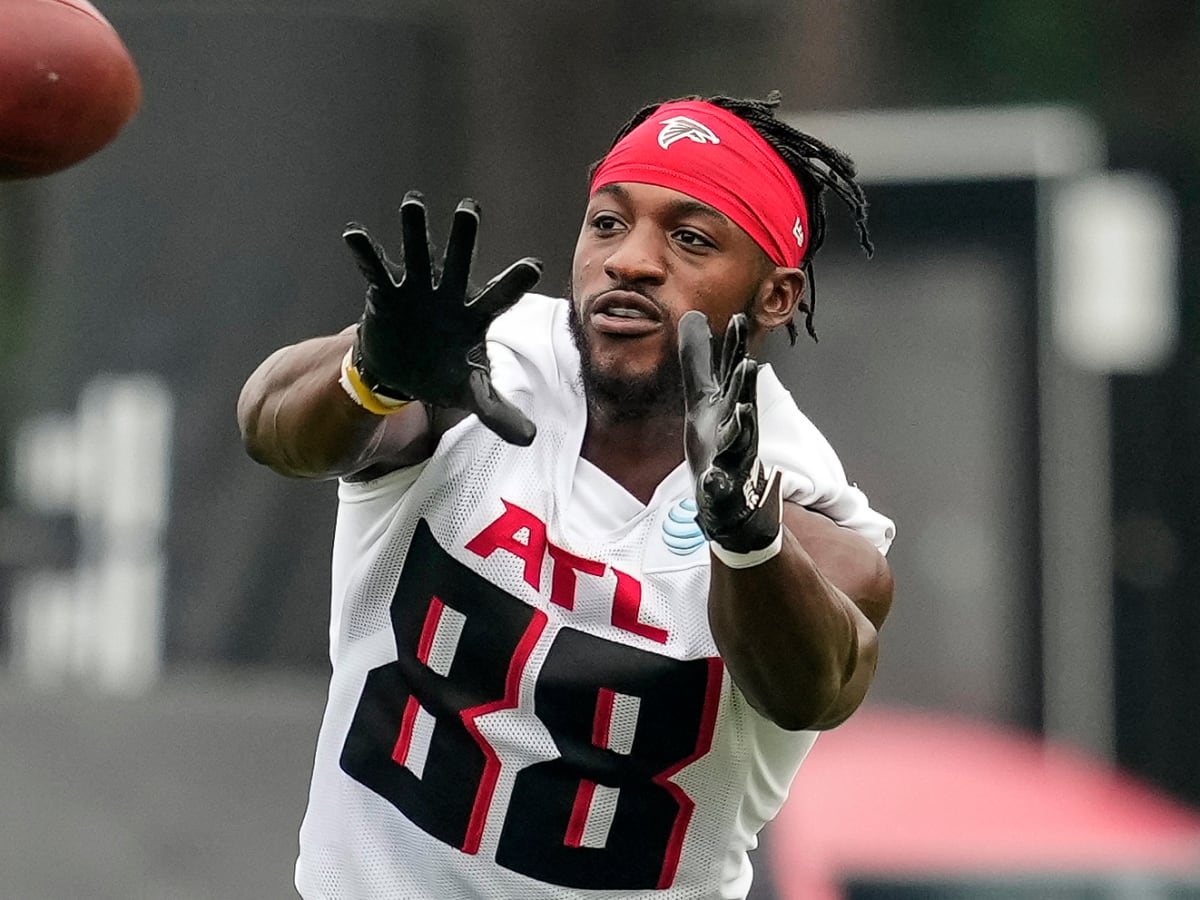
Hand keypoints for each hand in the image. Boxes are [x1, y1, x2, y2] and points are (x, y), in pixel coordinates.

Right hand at [342, 191, 542, 445]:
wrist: (404, 372)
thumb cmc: (444, 374)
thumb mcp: (472, 395)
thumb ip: (499, 413)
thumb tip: (530, 440)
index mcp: (474, 317)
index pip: (499, 298)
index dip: (513, 282)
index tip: (532, 267)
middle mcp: (448, 296)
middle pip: (459, 264)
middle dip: (463, 238)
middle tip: (469, 209)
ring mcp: (417, 292)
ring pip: (416, 256)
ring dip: (414, 231)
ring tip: (413, 204)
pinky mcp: (386, 296)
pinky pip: (375, 271)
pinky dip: (364, 254)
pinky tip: (353, 235)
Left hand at [678, 311, 782, 553]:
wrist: (730, 499)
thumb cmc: (718, 443)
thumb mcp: (704, 398)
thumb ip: (699, 361)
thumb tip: (694, 316)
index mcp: (730, 406)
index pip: (733, 373)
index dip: (735, 347)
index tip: (738, 319)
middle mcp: (738, 428)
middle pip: (742, 402)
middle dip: (744, 383)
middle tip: (747, 362)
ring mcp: (733, 459)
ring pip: (740, 440)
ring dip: (742, 424)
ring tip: (742, 409)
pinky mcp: (723, 487)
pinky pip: (721, 485)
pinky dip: (717, 481)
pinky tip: (712, 478)